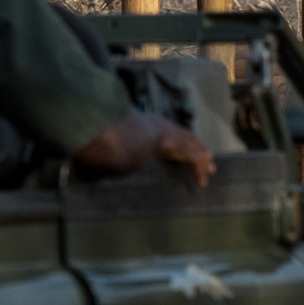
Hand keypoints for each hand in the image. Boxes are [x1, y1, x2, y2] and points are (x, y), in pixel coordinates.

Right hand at [76, 109, 215, 184]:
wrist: (126, 133)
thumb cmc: (116, 131)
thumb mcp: (113, 134)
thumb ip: (108, 139)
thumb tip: (93, 145)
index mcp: (152, 124)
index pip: (167, 129)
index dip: (176, 135)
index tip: (183, 139)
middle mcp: (166, 128)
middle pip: (186, 136)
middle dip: (196, 145)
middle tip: (206, 153)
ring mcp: (175, 137)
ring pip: (194, 149)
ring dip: (202, 159)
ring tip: (211, 169)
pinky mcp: (180, 149)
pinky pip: (194, 161)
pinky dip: (199, 170)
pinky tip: (203, 181)